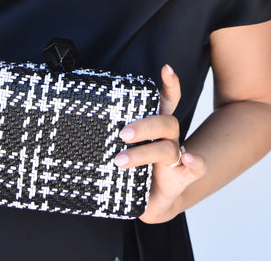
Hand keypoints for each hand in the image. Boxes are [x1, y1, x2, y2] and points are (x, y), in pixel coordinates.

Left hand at [114, 64, 206, 222]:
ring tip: (120, 160)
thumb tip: (75, 117)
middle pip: (165, 122)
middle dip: (143, 126)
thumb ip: (105, 134)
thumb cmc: (133, 171)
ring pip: (168, 147)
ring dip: (144, 152)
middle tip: (121, 134)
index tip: (167, 68)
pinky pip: (195, 168)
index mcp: (154, 128)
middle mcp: (167, 138)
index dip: (170, 85)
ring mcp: (175, 158)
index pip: (166, 101)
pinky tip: (188, 158)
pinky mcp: (181, 178)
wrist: (151, 203)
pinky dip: (194, 161)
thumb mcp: (119, 149)